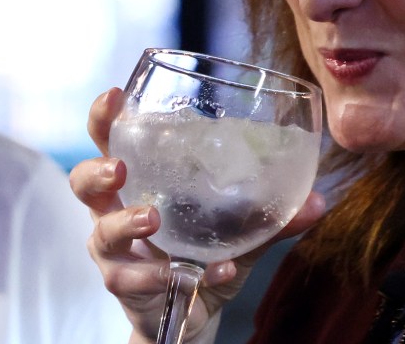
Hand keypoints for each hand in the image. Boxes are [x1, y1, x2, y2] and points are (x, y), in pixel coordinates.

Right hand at [69, 88, 325, 341]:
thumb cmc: (207, 249)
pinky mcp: (123, 284)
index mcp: (141, 177)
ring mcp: (114, 249)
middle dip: (97, 170)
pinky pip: (137, 278)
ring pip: (101, 233)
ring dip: (125, 222)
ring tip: (150, 218)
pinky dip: (169, 274)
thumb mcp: (242, 227)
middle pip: (84, 181)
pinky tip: (208, 271)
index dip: (104, 117)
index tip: (114, 96)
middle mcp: (115, 208)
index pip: (110, 139)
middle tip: (119, 168)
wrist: (195, 308)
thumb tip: (319, 200)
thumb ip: (274, 213)